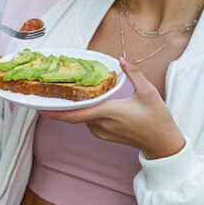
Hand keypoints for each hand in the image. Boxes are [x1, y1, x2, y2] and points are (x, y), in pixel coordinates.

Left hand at [38, 58, 184, 158]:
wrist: (162, 143)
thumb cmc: (157, 120)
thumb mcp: (148, 92)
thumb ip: (133, 74)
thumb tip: (121, 60)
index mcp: (109, 112)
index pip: (75, 114)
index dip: (56, 113)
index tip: (41, 108)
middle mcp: (102, 125)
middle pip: (74, 116)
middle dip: (60, 109)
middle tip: (47, 97)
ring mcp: (103, 132)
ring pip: (82, 119)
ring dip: (74, 109)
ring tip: (66, 96)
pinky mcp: (106, 136)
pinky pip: (89, 123)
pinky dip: (84, 114)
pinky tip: (86, 104)